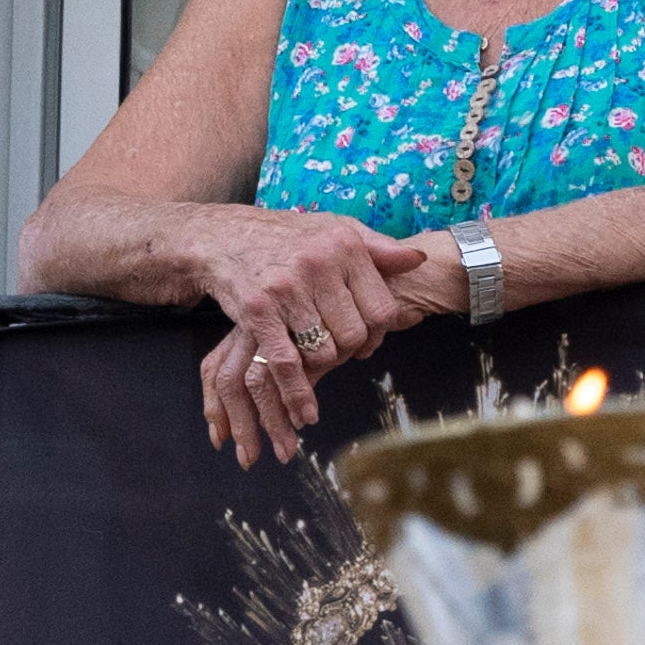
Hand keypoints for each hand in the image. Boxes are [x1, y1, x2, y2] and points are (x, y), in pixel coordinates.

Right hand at [195, 207, 453, 463]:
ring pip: (325, 352)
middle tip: (340, 354)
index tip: (368, 341)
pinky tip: (306, 414)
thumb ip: (378, 248)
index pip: (381, 308)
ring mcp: (286, 288)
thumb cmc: (288, 237)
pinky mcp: (258, 311)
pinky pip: (286, 363)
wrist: (225, 236)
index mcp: (344, 245)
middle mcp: (318, 263)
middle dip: (350, 352)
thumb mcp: (335, 230)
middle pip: (355, 334)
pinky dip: (298, 393)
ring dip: (323, 366)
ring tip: (317, 364)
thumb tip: (419, 260)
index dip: (379, 334)